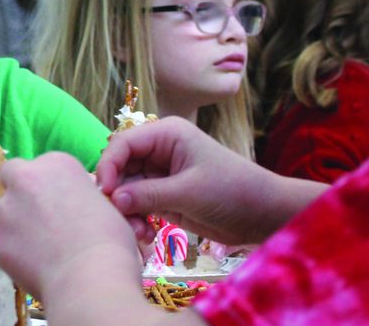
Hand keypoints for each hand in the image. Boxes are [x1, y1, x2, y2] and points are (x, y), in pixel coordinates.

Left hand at [0, 153, 141, 317]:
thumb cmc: (108, 243)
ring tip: (43, 249)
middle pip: (12, 177)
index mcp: (56, 164)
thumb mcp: (103, 204)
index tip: (57, 203)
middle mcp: (25, 178)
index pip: (41, 167)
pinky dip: (13, 251)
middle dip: (20, 192)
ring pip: (5, 212)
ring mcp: (5, 208)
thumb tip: (73, 204)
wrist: (90, 277)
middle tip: (37, 217)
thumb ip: (78, 196)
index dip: (48, 186)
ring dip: (17, 224)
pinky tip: (36, 264)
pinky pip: (1, 241)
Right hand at [97, 117, 324, 244]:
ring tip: (139, 232)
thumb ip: (148, 194)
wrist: (263, 214)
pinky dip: (136, 219)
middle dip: (117, 193)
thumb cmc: (232, 191)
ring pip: (126, 188)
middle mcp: (158, 150)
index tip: (105, 193)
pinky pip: (137, 204)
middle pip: (120, 167)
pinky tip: (145, 234)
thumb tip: (113, 200)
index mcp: (166, 134)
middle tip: (120, 218)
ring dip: (126, 211)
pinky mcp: (163, 195)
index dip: (108, 166)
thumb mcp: (189, 192)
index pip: (123, 144)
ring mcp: (160, 173)